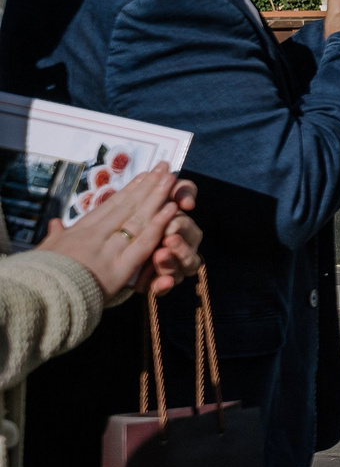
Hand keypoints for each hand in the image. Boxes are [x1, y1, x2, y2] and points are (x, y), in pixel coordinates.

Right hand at [39, 170, 195, 304]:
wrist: (39, 299)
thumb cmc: (41, 276)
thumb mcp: (45, 252)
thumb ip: (55, 235)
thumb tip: (55, 222)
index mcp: (80, 231)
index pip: (110, 205)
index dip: (130, 189)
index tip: (145, 175)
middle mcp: (96, 236)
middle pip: (128, 206)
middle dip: (149, 185)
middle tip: (166, 167)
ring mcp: (108, 250)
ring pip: (138, 219)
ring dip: (157, 197)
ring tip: (172, 179)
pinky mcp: (119, 268)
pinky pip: (143, 243)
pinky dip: (159, 225)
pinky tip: (172, 209)